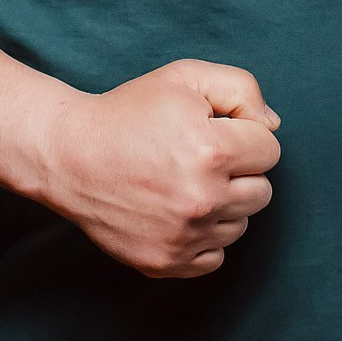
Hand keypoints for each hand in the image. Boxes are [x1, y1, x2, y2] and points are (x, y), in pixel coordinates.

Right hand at [44, 59, 281, 277]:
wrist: (70, 156)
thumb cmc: (128, 112)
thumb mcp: (185, 78)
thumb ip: (241, 89)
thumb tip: (271, 125)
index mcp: (212, 152)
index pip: (269, 151)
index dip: (245, 135)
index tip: (216, 132)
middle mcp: (202, 199)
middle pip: (262, 191)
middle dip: (240, 171)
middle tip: (200, 158)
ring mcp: (184, 236)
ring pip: (240, 224)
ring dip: (223, 204)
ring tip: (184, 183)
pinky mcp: (166, 262)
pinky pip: (214, 257)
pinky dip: (203, 237)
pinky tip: (178, 212)